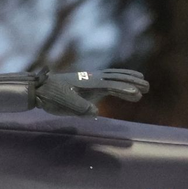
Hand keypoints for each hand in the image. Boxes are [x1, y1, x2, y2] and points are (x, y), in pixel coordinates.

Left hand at [33, 69, 148, 115]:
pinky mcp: (88, 82)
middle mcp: (92, 78)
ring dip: (128, 78)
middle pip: (116, 78)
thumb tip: (95, 113)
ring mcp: (91, 78)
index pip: (111, 85)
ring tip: (143, 82)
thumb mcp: (64, 105)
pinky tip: (123, 83)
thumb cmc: (52, 98)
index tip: (138, 95)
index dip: (124, 90)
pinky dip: (118, 79)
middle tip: (148, 86)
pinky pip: (108, 78)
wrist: (40, 88)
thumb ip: (80, 108)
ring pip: (114, 75)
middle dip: (132, 82)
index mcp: (88, 83)